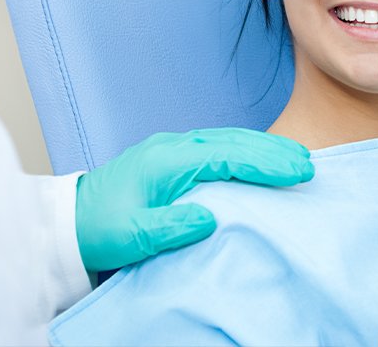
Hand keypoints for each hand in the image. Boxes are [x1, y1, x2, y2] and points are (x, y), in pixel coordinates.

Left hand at [75, 127, 313, 271]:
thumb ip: (169, 226)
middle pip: (233, 141)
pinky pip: (218, 147)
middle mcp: (174, 147)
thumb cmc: (98, 228)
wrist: (69, 219)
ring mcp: (174, 150)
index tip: (296, 170)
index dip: (264, 162)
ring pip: (228, 140)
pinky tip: (260, 159)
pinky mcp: (173, 159)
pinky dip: (245, 151)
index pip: (227, 155)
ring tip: (294, 158)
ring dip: (262, 148)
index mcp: (167, 160)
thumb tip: (209, 218)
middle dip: (272, 150)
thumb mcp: (129, 236)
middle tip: (307, 163)